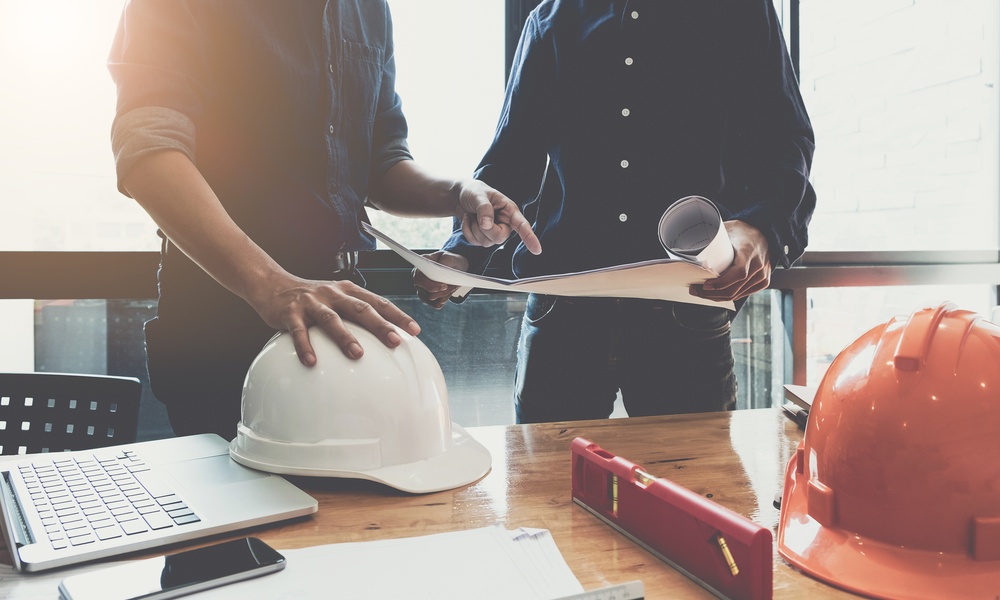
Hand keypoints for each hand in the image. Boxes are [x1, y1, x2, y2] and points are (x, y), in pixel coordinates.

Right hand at [249, 273, 420, 365]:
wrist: (273, 285)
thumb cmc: (312, 298)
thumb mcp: (337, 299)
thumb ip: (357, 313)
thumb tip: (386, 336)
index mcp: (348, 291)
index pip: (378, 302)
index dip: (397, 316)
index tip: (415, 330)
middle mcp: (333, 294)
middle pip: (360, 309)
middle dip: (380, 325)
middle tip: (395, 341)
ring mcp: (311, 303)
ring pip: (331, 320)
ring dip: (345, 337)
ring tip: (358, 354)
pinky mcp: (290, 313)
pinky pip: (299, 331)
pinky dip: (305, 346)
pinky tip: (312, 361)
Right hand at [413, 250, 469, 308]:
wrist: (454, 267)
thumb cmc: (450, 260)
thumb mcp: (450, 257)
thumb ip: (444, 263)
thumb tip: (441, 274)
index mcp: (419, 268)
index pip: (418, 279)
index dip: (430, 285)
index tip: (444, 285)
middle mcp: (418, 280)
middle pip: (427, 293)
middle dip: (442, 291)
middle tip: (453, 285)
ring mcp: (422, 291)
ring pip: (433, 299)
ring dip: (446, 293)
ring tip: (453, 285)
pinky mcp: (428, 299)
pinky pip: (436, 304)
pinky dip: (445, 299)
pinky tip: (450, 291)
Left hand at [455, 179, 541, 254]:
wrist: (459, 197)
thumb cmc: (473, 192)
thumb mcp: (478, 195)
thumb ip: (484, 208)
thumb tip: (487, 225)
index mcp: (509, 210)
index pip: (522, 225)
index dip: (530, 237)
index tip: (537, 250)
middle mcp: (505, 223)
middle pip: (499, 238)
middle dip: (484, 229)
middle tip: (476, 216)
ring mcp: (494, 232)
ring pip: (486, 242)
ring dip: (473, 229)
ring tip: (471, 215)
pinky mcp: (484, 238)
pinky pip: (475, 242)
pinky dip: (467, 231)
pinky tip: (468, 220)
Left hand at [691, 221, 772, 301]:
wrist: (762, 232)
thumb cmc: (742, 231)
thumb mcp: (726, 230)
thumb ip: (710, 238)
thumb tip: (687, 244)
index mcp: (750, 250)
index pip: (739, 273)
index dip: (721, 283)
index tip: (705, 285)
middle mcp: (759, 264)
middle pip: (734, 289)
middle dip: (711, 293)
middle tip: (695, 290)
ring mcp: (762, 275)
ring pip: (736, 294)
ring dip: (717, 297)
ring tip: (701, 292)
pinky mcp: (763, 282)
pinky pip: (742, 294)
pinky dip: (728, 296)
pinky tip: (715, 294)